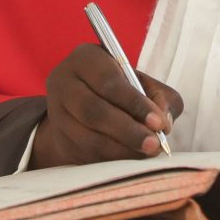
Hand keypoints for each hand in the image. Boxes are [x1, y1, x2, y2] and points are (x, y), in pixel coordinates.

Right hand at [30, 44, 183, 168]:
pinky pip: (85, 155)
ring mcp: (57, 113)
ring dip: (121, 150)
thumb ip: (159, 97)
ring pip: (88, 138)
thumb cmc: (123, 91)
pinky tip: (130, 159)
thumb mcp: (143, 83)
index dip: (134, 103)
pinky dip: (111, 160)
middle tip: (154, 144)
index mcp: (86, 59)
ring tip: (146, 153)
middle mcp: (64, 82)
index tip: (158, 123)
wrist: (88, 107)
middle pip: (94, 111)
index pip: (108, 81)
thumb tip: (163, 123)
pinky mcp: (59, 139)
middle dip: (128, 131)